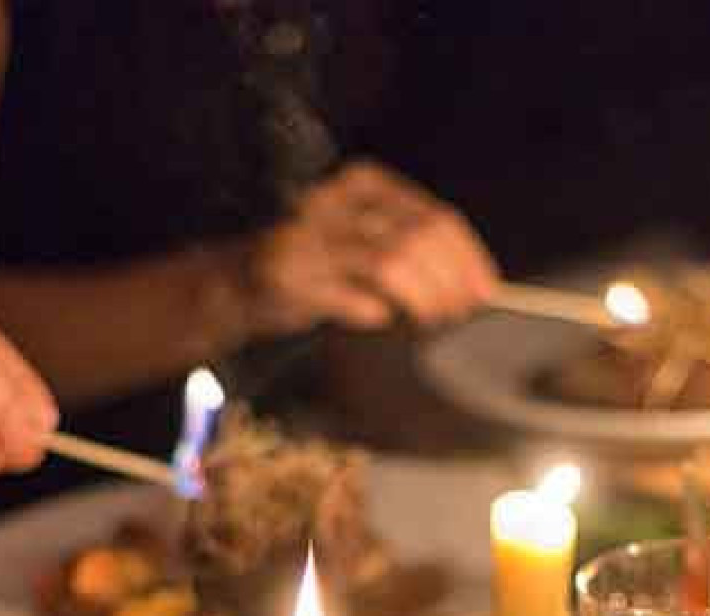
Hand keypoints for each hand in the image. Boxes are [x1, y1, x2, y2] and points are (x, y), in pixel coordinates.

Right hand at [251, 160, 497, 333]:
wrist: (240, 280)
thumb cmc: (316, 262)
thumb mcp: (365, 236)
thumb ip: (412, 246)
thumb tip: (473, 282)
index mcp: (364, 184)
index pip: (434, 217)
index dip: (467, 258)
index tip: (486, 291)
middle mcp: (338, 204)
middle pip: (418, 241)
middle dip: (449, 283)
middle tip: (460, 313)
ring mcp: (313, 240)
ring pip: (391, 266)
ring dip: (421, 300)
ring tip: (430, 321)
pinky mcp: (293, 279)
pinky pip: (351, 299)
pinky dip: (374, 313)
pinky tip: (378, 318)